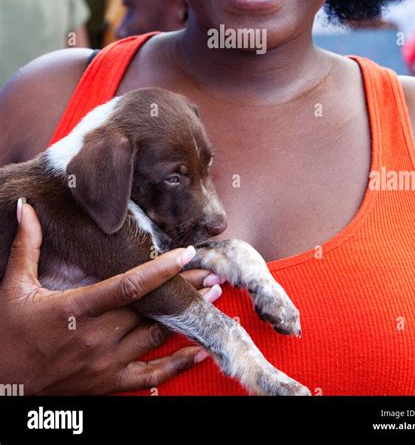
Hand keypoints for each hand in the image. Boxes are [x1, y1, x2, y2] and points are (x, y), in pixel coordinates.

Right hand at [0, 200, 224, 394]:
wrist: (2, 387)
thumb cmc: (9, 335)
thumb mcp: (14, 287)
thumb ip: (27, 246)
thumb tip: (27, 207)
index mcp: (77, 309)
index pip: (128, 285)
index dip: (161, 269)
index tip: (188, 253)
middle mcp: (97, 337)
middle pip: (151, 308)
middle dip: (185, 289)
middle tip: (214, 271)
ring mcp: (106, 364)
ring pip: (156, 337)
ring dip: (186, 317)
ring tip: (214, 296)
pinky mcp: (110, 384)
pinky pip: (152, 376)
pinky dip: (179, 364)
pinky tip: (200, 351)